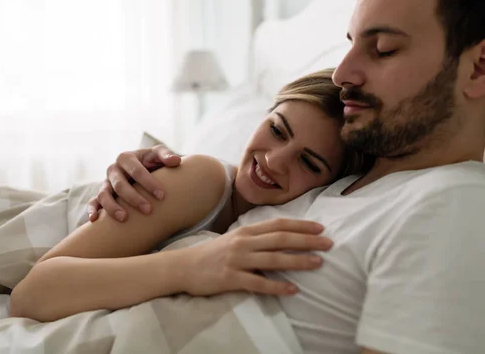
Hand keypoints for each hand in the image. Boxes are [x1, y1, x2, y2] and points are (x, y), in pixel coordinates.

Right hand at [87, 145, 180, 221]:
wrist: (142, 170)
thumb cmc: (151, 162)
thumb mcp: (158, 155)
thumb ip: (166, 155)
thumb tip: (176, 161)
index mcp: (126, 158)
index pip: (136, 170)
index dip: (148, 183)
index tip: (161, 196)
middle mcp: (113, 170)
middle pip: (120, 184)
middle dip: (134, 198)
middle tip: (149, 210)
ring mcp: (105, 183)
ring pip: (104, 194)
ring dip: (112, 207)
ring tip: (124, 218)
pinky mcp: (100, 195)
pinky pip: (93, 202)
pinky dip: (91, 210)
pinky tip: (94, 220)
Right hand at [179, 218, 332, 295]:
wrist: (184, 266)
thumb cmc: (213, 253)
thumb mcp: (235, 239)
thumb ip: (257, 237)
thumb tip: (283, 237)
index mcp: (246, 231)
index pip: (278, 224)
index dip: (301, 225)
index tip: (321, 227)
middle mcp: (244, 242)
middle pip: (280, 239)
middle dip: (307, 240)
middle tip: (329, 243)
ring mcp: (237, 260)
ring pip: (273, 259)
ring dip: (298, 261)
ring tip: (318, 263)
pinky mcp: (230, 278)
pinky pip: (257, 283)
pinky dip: (276, 287)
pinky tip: (292, 289)